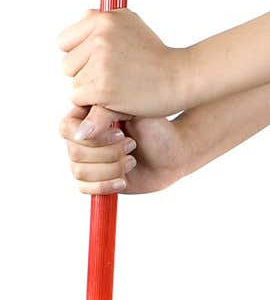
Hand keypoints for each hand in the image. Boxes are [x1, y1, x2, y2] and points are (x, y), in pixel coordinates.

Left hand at [57, 7, 190, 136]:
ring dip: (92, 89)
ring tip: (119, 84)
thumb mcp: (130, 24)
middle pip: (68, 64)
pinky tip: (117, 96)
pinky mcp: (102, 88)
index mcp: (104, 19)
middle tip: (115, 74)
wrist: (181, 77)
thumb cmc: (156, 56)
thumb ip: (101, 24)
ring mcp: (101, 63)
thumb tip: (77, 27)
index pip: (64, 41)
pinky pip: (80, 98)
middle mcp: (100, 37)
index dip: (79, 53)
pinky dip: (95, 102)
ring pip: (75, 83)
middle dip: (86, 73)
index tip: (98, 59)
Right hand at [59, 103, 190, 195]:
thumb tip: (82, 131)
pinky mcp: (96, 180)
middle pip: (75, 153)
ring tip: (132, 160)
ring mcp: (88, 160)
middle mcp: (84, 139)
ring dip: (112, 168)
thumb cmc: (157, 129)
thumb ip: (105, 113)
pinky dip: (105, 186)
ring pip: (81, 172)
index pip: (66, 128)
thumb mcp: (134, 111)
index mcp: (89, 116)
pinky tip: (123, 180)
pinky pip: (84, 188)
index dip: (91, 136)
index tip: (120, 134)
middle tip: (132, 145)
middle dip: (109, 153)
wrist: (173, 154)